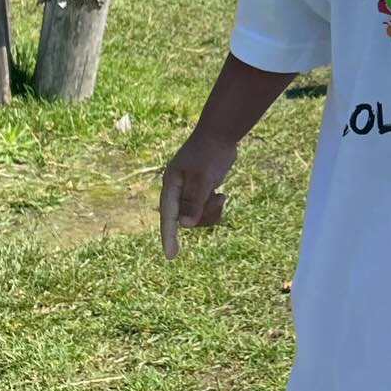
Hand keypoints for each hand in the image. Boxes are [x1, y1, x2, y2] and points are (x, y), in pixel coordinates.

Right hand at [159, 129, 237, 259]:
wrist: (221, 135)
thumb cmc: (210, 153)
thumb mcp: (204, 178)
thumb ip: (194, 202)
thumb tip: (185, 226)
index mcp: (171, 185)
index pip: (168, 216)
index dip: (169, 237)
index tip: (171, 256)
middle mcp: (177, 190)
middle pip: (185, 219)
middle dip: (203, 216)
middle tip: (217, 200)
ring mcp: (189, 191)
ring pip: (197, 217)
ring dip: (211, 212)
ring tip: (221, 196)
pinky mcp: (201, 191)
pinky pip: (206, 210)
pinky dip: (215, 207)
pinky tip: (222, 195)